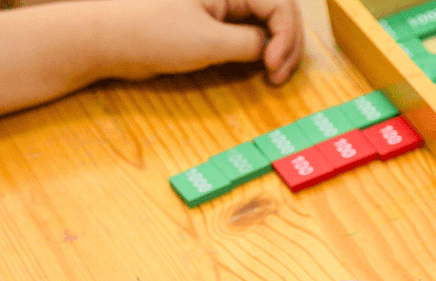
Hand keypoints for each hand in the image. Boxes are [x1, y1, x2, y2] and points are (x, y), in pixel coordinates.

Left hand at [105, 0, 303, 84]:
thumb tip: (270, 50)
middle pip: (279, 12)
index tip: (272, 67)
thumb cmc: (152, 34)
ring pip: (267, 24)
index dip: (286, 37)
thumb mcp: (208, 42)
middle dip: (288, 44)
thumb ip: (249, 43)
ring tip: (272, 76)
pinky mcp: (213, 23)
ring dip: (278, 49)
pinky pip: (250, 32)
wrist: (104, 40)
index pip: (280, 6)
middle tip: (278, 76)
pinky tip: (260, 69)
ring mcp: (222, 6)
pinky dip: (261, 51)